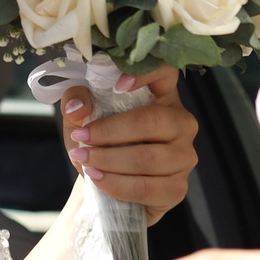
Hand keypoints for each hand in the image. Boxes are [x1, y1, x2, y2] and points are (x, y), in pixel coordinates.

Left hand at [62, 67, 197, 224]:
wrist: (102, 185)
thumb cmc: (98, 143)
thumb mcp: (80, 116)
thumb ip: (75, 101)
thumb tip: (78, 107)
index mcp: (163, 96)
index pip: (166, 72)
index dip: (147, 74)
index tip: (118, 85)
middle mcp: (182, 123)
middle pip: (154, 121)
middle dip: (111, 132)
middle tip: (81, 138)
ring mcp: (184, 156)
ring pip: (149, 158)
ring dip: (110, 161)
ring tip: (85, 161)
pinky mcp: (177, 187)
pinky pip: (147, 187)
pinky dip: (117, 185)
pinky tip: (98, 179)